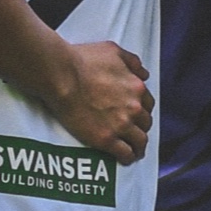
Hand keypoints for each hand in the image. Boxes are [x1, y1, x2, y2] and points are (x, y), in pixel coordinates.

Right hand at [42, 37, 153, 165]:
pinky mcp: (106, 139)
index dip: (143, 110)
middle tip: (134, 132)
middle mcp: (133, 108)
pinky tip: (126, 159)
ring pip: (140, 141)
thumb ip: (132, 62)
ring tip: (136, 151)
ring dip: (139, 146)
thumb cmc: (83, 60)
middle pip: (146, 123)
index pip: (148, 104)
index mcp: (136, 87)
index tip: (137, 115)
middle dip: (141, 128)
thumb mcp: (113, 51)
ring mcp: (120, 125)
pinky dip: (128, 158)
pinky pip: (125, 154)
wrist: (62, 76)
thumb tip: (144, 73)